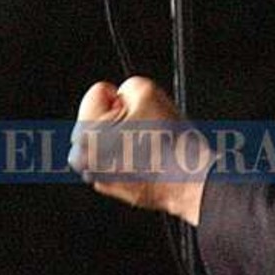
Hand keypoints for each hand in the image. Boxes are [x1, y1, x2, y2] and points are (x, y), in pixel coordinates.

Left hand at [68, 76, 208, 225]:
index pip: (98, 93)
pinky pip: (118, 159)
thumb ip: (127, 85)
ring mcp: (98, 177)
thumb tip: (123, 95)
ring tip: (149, 144)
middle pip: (100, 117)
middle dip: (121, 117)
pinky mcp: (114, 188)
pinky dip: (131, 155)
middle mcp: (85, 161)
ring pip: (110, 139)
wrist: (189, 181)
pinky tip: (150, 158)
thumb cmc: (170, 145)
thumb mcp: (149, 92)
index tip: (136, 109)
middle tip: (144, 126)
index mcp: (86, 136)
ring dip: (126, 137)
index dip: (122, 97)